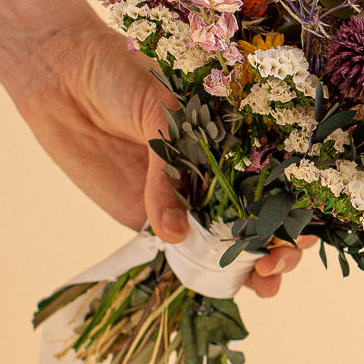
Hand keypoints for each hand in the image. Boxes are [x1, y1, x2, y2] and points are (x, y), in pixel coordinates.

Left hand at [13, 20, 311, 296]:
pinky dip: (196, 276)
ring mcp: (183, 198)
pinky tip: (215, 291)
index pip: (277, 180)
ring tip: (261, 287)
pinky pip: (177, 253)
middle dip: (278, 249)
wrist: (62, 73)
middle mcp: (215, 171)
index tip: (300, 234)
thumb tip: (177, 234)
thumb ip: (170, 170)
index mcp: (232, 136)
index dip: (296, 209)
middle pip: (258, 220)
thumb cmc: (121, 72)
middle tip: (275, 264)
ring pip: (225, 245)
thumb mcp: (161, 109)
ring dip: (247, 271)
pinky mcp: (147, 218)